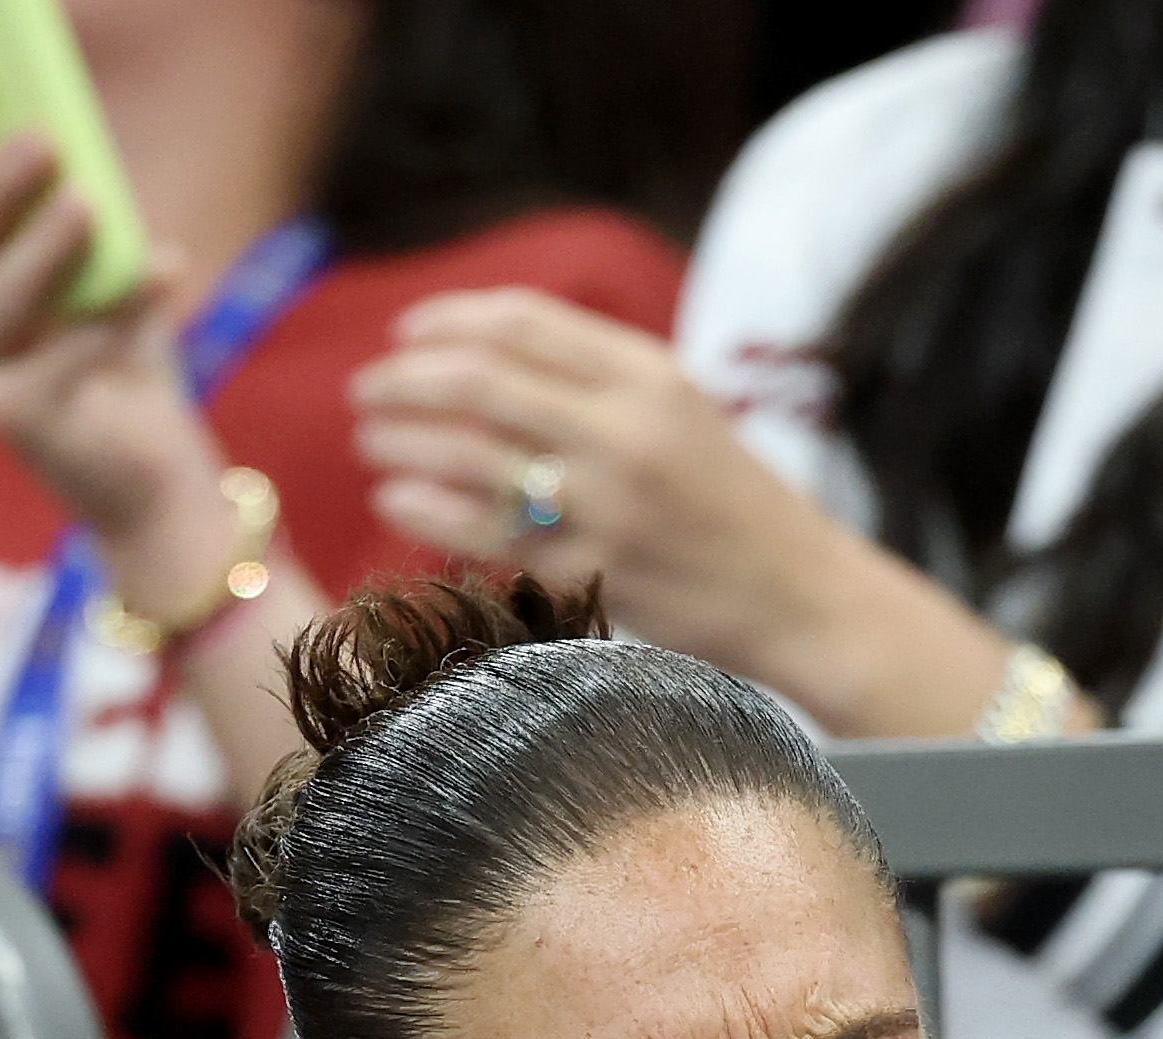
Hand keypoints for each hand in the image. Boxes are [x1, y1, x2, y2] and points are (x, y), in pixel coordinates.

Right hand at [0, 68, 248, 587]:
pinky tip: (167, 267)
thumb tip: (65, 127)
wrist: (149, 470)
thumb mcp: (92, 261)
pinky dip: (120, 310)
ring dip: (43, 249)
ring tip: (91, 206)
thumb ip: (68, 200)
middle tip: (44, 142)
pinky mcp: (13, 422)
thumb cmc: (116, 347)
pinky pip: (62, 357)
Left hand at [349, 289, 867, 679]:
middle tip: (364, 390)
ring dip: (401, 442)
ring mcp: (605, 506)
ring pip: (469, 455)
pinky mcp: (589, 572)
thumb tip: (479, 347)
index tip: (404, 334)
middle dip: (403, 380)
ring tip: (371, 442)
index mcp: (648, 374)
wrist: (797, 594)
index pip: (522, 322)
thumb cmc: (728, 499)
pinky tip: (395, 499)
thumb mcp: (678, 409)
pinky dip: (423, 509)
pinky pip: (482, 533)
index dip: (446, 319)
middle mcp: (624, 431)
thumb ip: (594, 373)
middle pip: (479, 381)